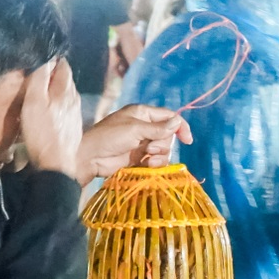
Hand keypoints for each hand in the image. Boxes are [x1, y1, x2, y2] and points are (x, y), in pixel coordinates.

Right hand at [19, 58, 83, 177]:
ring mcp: (75, 115)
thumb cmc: (42, 134)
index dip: (52, 59)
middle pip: (65, 80)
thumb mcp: (34, 102)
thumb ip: (40, 79)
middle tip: (37, 73)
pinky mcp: (72, 128)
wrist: (55, 166)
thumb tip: (46, 59)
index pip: (63, 65)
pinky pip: (65, 109)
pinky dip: (57, 104)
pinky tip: (48, 111)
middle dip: (53, 74)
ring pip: (66, 94)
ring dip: (55, 90)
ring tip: (41, 91)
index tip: (41, 58)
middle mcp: (74, 100)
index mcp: (65, 91)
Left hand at [76, 104, 191, 181]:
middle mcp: (144, 127)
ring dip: (159, 155)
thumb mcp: (135, 129)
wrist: (91, 158)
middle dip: (163, 144)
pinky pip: (156, 160)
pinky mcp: (139, 158)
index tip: (187, 140)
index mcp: (143, 113)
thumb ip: (158, 129)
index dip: (180, 127)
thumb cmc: (109, 137)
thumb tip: (178, 123)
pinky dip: (154, 164)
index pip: (169, 116)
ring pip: (164, 149)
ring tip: (147, 159)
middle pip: (168, 135)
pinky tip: (146, 165)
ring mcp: (142, 143)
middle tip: (150, 148)